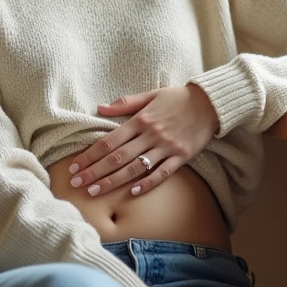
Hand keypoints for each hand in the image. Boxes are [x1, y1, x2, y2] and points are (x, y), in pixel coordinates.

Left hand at [68, 85, 218, 196]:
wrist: (210, 103)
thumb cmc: (177, 98)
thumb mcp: (150, 94)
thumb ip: (125, 103)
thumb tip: (99, 107)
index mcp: (141, 119)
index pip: (109, 141)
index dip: (90, 155)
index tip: (75, 166)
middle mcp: (151, 134)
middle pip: (117, 157)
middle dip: (95, 172)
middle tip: (77, 184)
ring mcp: (166, 147)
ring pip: (135, 168)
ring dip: (113, 181)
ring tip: (95, 192)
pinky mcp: (181, 157)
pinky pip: (162, 173)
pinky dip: (147, 183)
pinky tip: (132, 192)